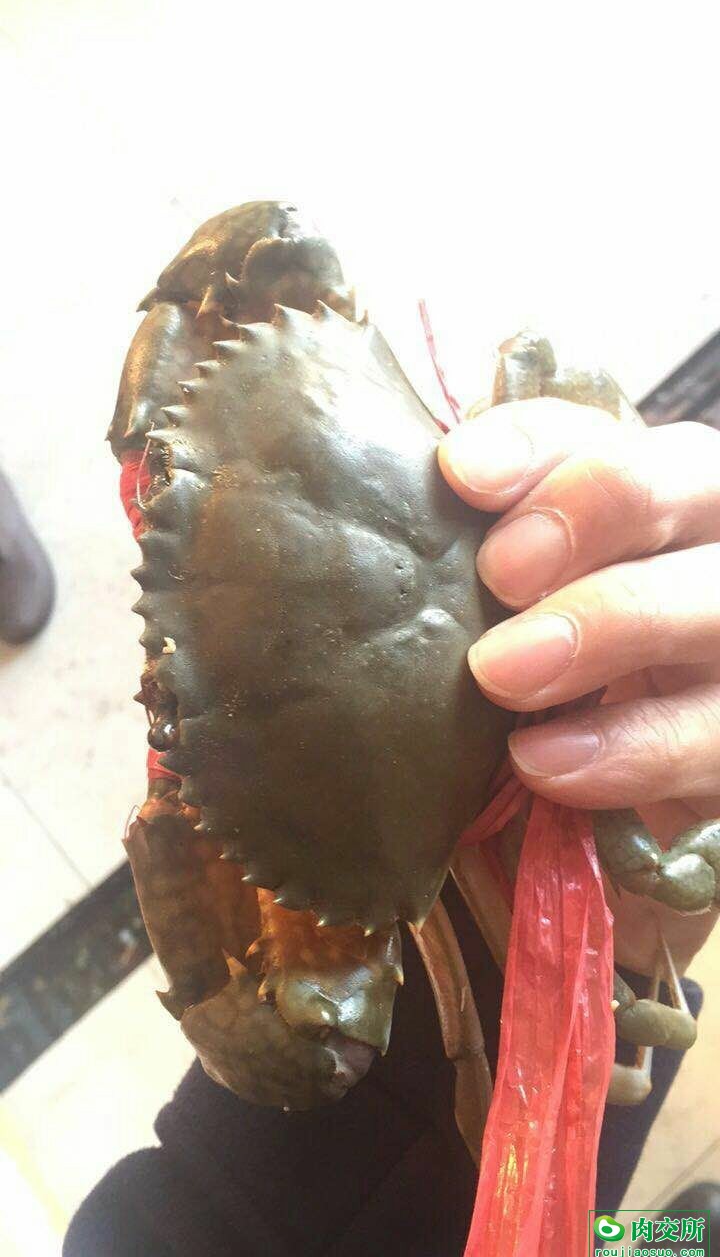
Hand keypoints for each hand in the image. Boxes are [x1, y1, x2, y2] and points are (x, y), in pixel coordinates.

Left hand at [439, 400, 719, 973]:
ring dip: (610, 623)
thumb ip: (479, 569)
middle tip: (502, 570)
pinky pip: (714, 737)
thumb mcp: (510, 625)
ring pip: (717, 601)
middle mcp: (709, 551)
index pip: (602, 431)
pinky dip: (631, 746)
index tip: (458, 472)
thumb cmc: (548, 703)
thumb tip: (397, 518)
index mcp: (643, 503)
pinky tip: (546, 762)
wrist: (617, 824)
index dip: (540, 442)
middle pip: (693, 478)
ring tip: (502, 672)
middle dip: (598, 507)